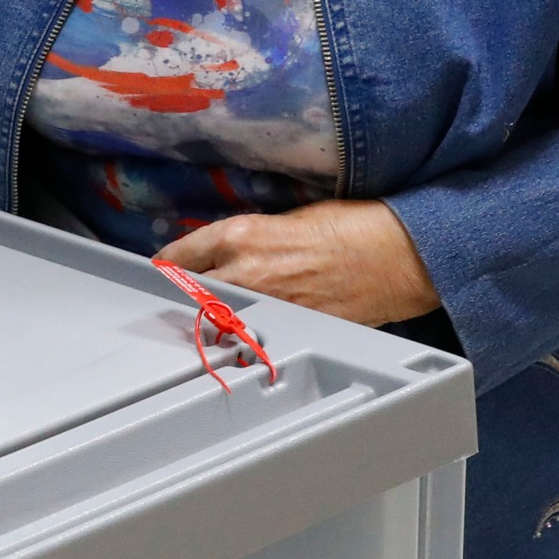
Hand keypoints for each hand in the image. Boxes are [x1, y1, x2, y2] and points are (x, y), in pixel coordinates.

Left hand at [157, 199, 438, 328]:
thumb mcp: (287, 219)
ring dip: (211, 322)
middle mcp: (244, 273)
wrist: (395, 257)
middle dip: (184, 297)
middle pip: (189, 295)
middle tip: (181, 300)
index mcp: (240, 236)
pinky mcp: (288, 331)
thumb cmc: (352, 229)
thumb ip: (250, 239)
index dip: (167, 267)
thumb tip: (229, 254)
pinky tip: (248, 335)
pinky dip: (245, 337)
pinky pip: (252, 339)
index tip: (163, 271)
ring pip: (216, 323)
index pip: (179, 257)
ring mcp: (264, 308)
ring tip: (211, 322)